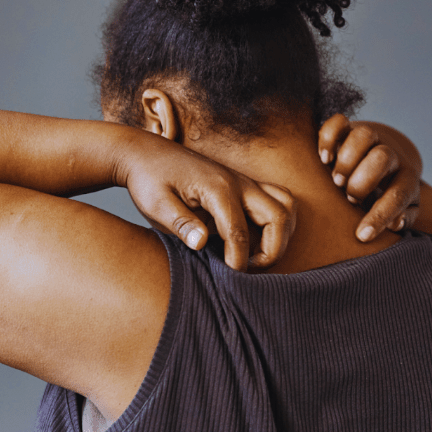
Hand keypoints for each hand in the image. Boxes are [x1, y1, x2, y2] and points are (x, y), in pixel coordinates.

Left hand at [120, 135, 296, 270]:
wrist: (145, 153)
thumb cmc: (149, 178)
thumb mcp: (156, 204)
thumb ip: (180, 224)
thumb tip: (201, 243)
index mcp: (217, 188)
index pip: (239, 232)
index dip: (238, 261)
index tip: (230, 278)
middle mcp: (238, 182)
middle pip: (279, 216)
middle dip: (273, 249)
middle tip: (249, 269)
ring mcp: (244, 182)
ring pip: (286, 206)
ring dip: (281, 234)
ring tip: (257, 257)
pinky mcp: (243, 186)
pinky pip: (276, 202)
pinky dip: (276, 224)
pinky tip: (254, 242)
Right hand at [317, 114, 421, 241]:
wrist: (384, 158)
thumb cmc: (389, 193)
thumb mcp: (403, 208)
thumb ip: (403, 218)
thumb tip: (396, 223)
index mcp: (406, 177)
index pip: (398, 195)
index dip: (380, 216)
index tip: (362, 235)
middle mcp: (390, 154)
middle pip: (382, 157)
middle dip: (362, 181)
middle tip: (349, 197)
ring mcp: (370, 138)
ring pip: (363, 135)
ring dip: (346, 160)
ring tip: (336, 180)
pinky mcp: (348, 128)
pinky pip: (339, 122)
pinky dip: (328, 138)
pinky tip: (323, 158)